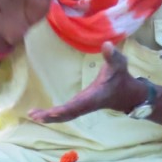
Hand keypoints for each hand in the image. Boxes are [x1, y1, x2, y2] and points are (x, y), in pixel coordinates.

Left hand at [29, 42, 146, 122]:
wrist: (128, 94)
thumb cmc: (121, 77)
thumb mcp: (119, 64)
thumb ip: (112, 55)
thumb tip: (107, 44)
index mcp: (94, 96)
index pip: (78, 105)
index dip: (66, 109)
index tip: (53, 112)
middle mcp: (87, 104)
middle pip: (68, 114)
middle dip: (52, 116)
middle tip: (35, 115)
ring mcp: (83, 107)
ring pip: (66, 115)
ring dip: (50, 117)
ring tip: (33, 115)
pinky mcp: (81, 106)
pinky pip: (66, 113)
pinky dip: (55, 115)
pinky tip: (42, 114)